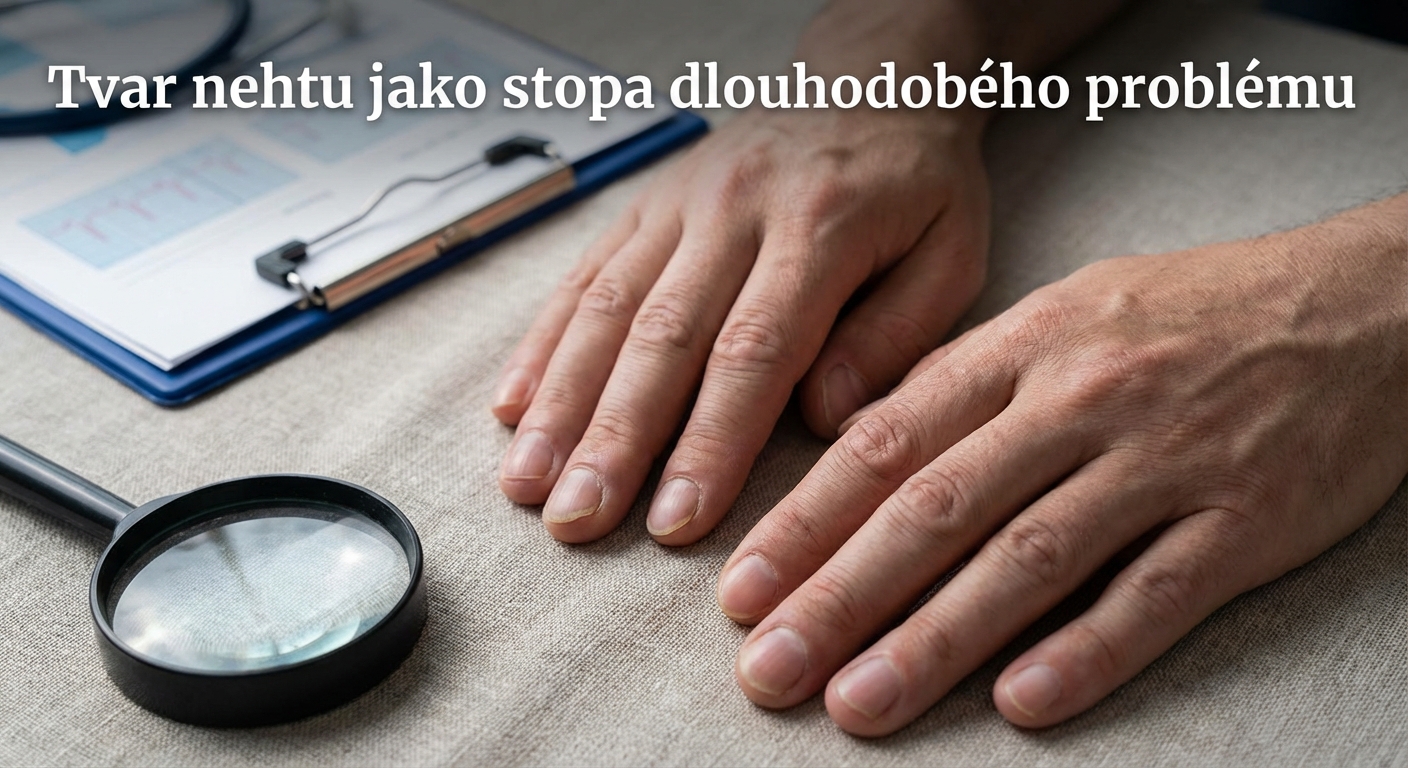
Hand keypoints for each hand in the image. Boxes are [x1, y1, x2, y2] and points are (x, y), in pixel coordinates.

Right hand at [491, 105, 988, 543]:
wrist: (868, 76)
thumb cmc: (917, 181)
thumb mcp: (951, 251)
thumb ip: (898, 335)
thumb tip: (826, 420)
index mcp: (820, 229)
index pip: (756, 350)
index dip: (710, 440)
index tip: (677, 521)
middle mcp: (734, 212)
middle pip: (663, 337)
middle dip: (613, 438)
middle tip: (576, 521)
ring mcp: (678, 204)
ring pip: (607, 308)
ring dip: (561, 401)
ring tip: (527, 483)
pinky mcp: (643, 204)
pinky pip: (585, 274)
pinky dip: (543, 342)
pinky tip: (512, 405)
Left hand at [715, 195, 1407, 734]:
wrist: (1364, 302)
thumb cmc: (1190, 311)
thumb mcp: (1065, 311)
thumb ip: (965, 378)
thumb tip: (857, 446)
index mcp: (1025, 344)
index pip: (888, 441)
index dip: (807, 522)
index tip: (741, 589)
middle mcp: (1082, 399)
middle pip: (937, 508)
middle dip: (840, 596)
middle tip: (768, 669)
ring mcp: (1165, 459)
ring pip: (1030, 560)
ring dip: (935, 641)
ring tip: (858, 704)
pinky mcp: (1247, 519)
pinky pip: (1156, 596)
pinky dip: (1087, 652)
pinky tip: (1021, 705)